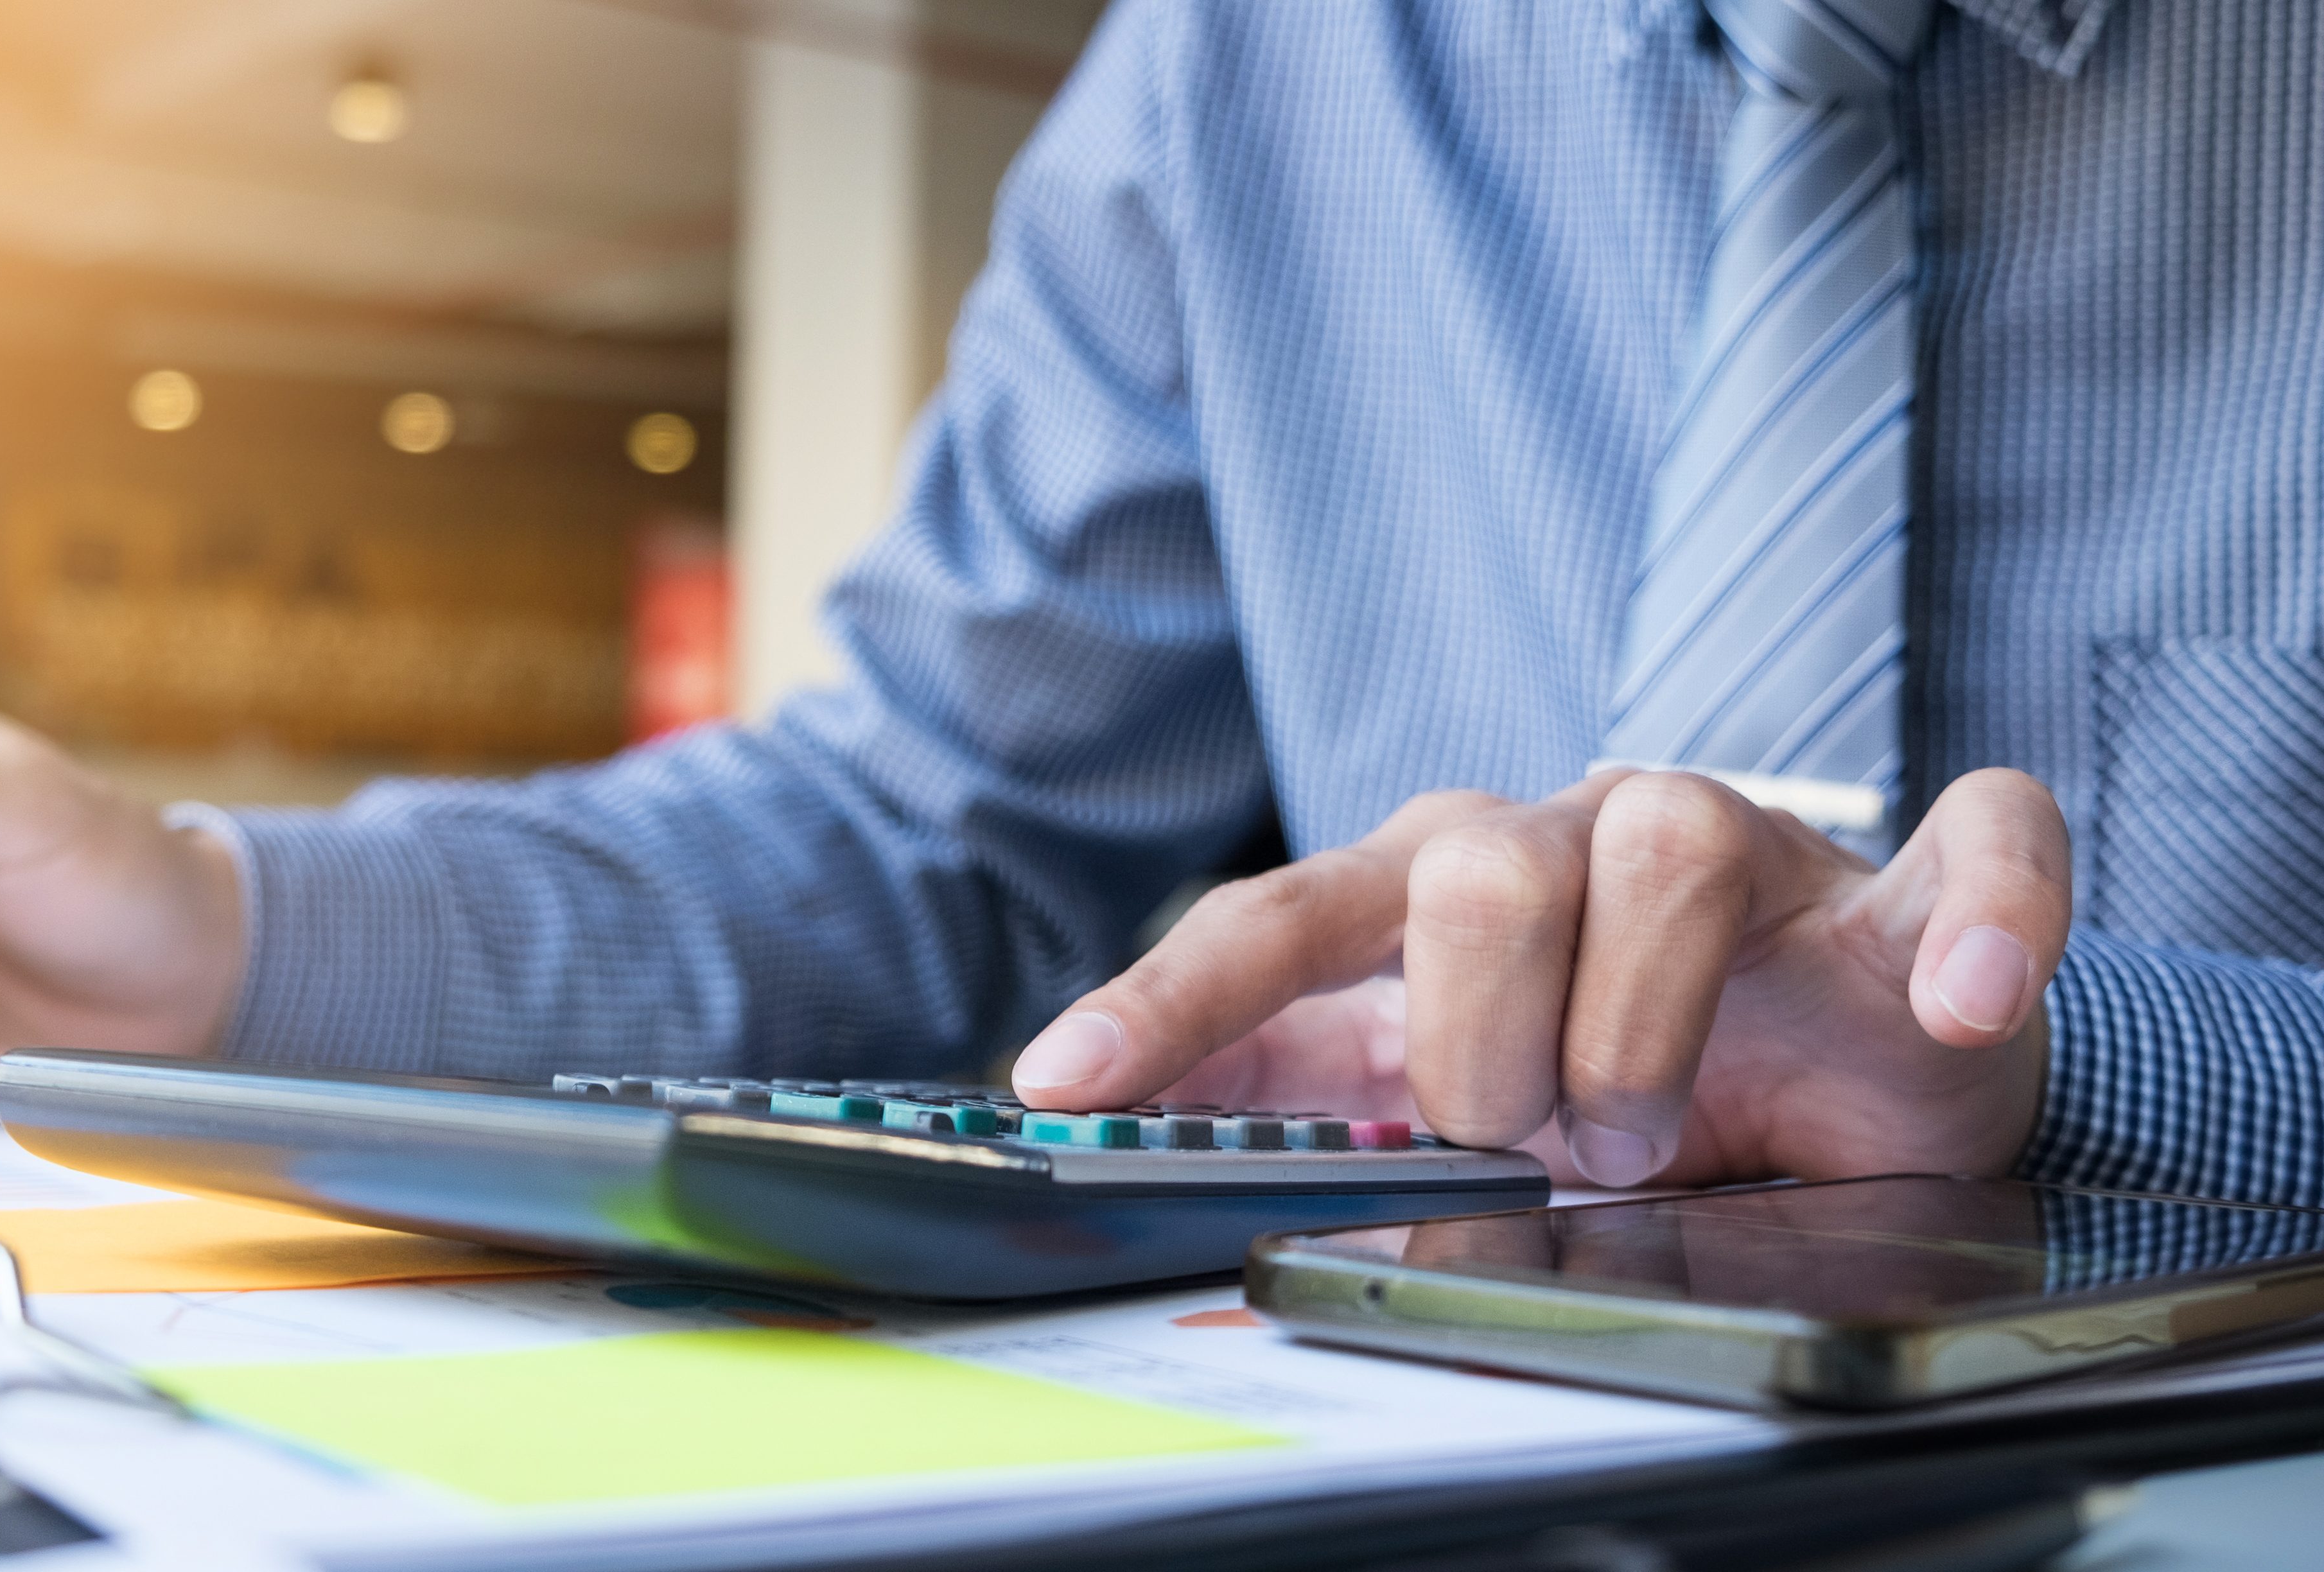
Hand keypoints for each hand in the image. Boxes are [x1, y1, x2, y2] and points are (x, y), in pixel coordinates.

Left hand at [1008, 768, 2069, 1186]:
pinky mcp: (1910, 881)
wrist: (1848, 1078)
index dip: (1169, 998)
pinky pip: (1970, 842)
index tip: (1059, 1079)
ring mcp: (1742, 843)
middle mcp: (1568, 837)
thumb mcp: (1459, 1101)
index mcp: (1439, 886)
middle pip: (1466, 870)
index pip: (1276, 920)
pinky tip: (1948, 998)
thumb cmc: (1634, 1076)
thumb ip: (1330, 1105)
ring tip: (1652, 1134)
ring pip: (1662, 845)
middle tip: (1534, 1141)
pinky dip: (1972, 923)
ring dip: (1643, 1032)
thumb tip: (1174, 1156)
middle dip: (1483, 1045)